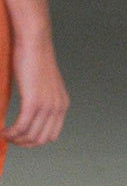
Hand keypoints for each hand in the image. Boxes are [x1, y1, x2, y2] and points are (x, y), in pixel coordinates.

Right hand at [3, 29, 67, 145]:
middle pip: (41, 139)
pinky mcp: (33, 102)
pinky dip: (10, 132)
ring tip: (4, 135)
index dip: (34, 141)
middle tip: (9, 139)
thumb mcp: (42, 83)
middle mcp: (57, 107)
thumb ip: (40, 99)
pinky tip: (2, 131)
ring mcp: (47, 106)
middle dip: (23, 143)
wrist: (34, 42)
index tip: (20, 138)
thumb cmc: (34, 58)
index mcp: (62, 105)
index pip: (51, 135)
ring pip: (30, 135)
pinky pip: (21, 126)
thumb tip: (29, 111)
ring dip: (15, 139)